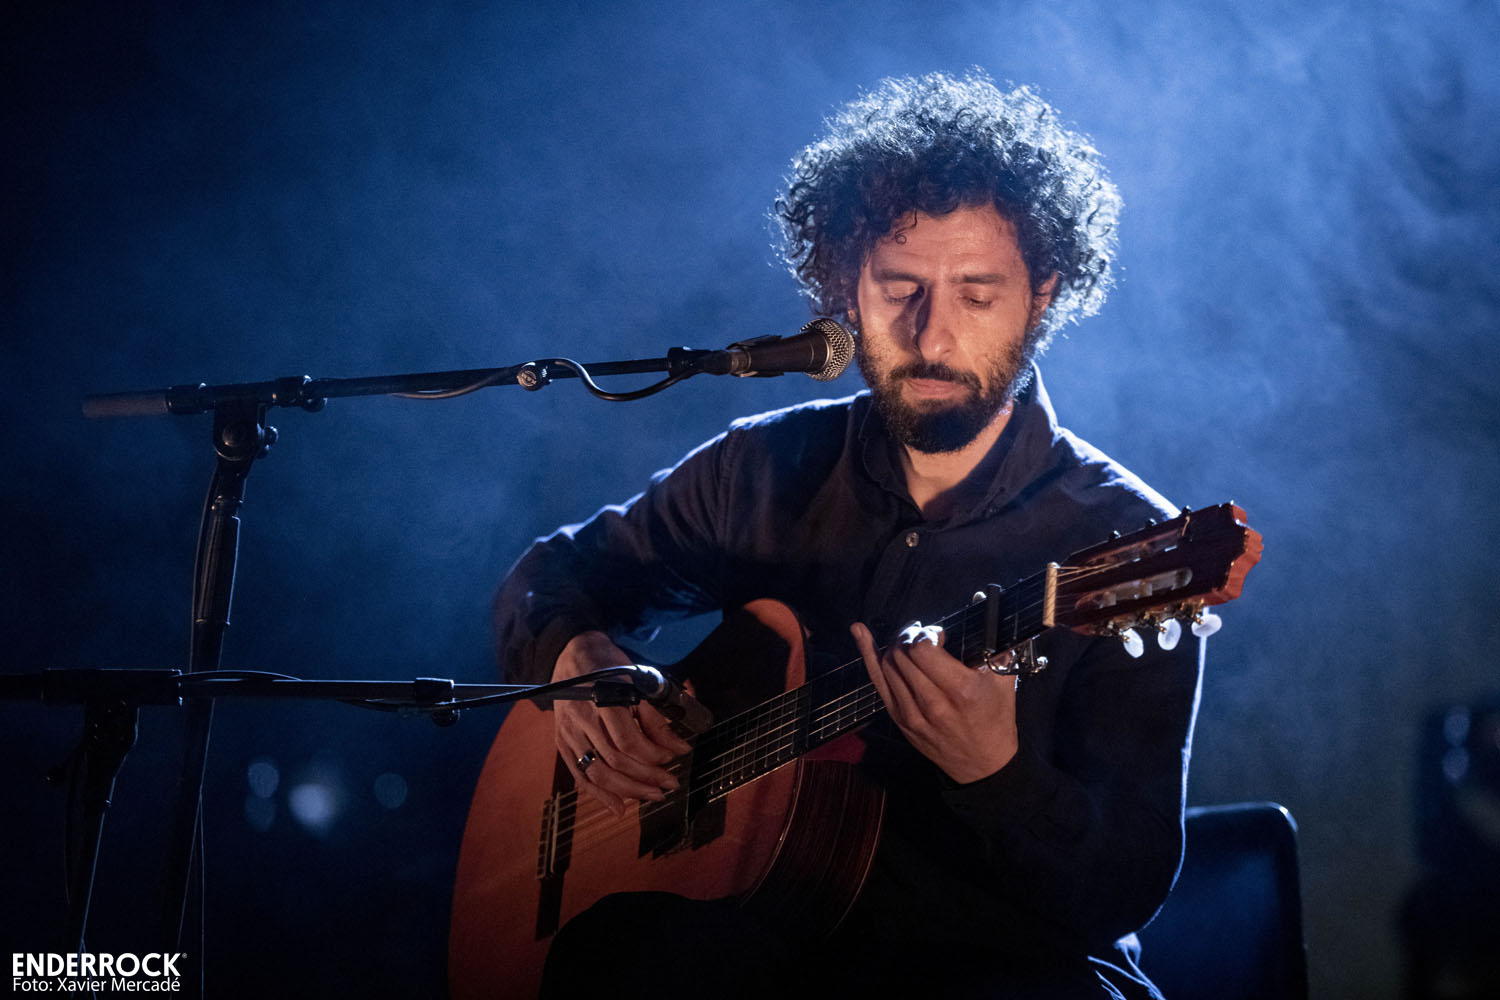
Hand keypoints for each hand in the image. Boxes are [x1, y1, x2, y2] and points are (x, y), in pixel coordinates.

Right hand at [552, 630, 692, 814]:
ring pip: (598, 773)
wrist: (572, 656)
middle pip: (615, 760)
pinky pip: (580, 775)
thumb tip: (678, 747)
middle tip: (670, 784)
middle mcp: (582, 718)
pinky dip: (599, 795)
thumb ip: (655, 717)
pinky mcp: (562, 742)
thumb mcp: (637, 682)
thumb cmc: (610, 666)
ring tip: (653, 795)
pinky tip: (619, 808)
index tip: (674, 757)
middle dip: (647, 777)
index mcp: (603, 699)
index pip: (628, 740)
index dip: (654, 754)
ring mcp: (569, 732)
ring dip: (629, 790)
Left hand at [851, 621, 1018, 783]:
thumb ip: (994, 642)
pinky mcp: (899, 720)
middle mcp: (933, 703)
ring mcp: (912, 714)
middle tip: (921, 634)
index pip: (923, 649)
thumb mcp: (1003, 681)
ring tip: (909, 643)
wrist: (984, 765)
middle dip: (909, 635)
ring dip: (896, 645)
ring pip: (888, 664)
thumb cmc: (995, 720)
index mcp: (960, 690)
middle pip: (902, 654)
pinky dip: (867, 654)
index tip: (938, 634)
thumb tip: (982, 601)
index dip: (926, 633)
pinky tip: (860, 633)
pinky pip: (877, 682)